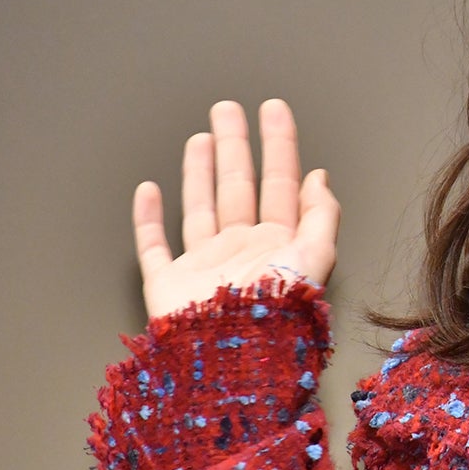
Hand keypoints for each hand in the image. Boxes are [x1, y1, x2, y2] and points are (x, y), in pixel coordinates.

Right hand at [132, 99, 339, 319]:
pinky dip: (147, 218)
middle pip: (237, 186)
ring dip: (200, 172)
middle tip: (228, 109)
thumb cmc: (276, 315)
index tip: (274, 110)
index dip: (279, 144)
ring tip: (202, 137)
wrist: (233, 360)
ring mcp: (205, 267)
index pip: (280, 182)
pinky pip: (153, 245)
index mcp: (279, 246)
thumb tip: (320, 177)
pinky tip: (149, 190)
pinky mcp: (169, 286)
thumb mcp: (315, 258)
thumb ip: (321, 214)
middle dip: (235, 146)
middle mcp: (242, 252)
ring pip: (200, 207)